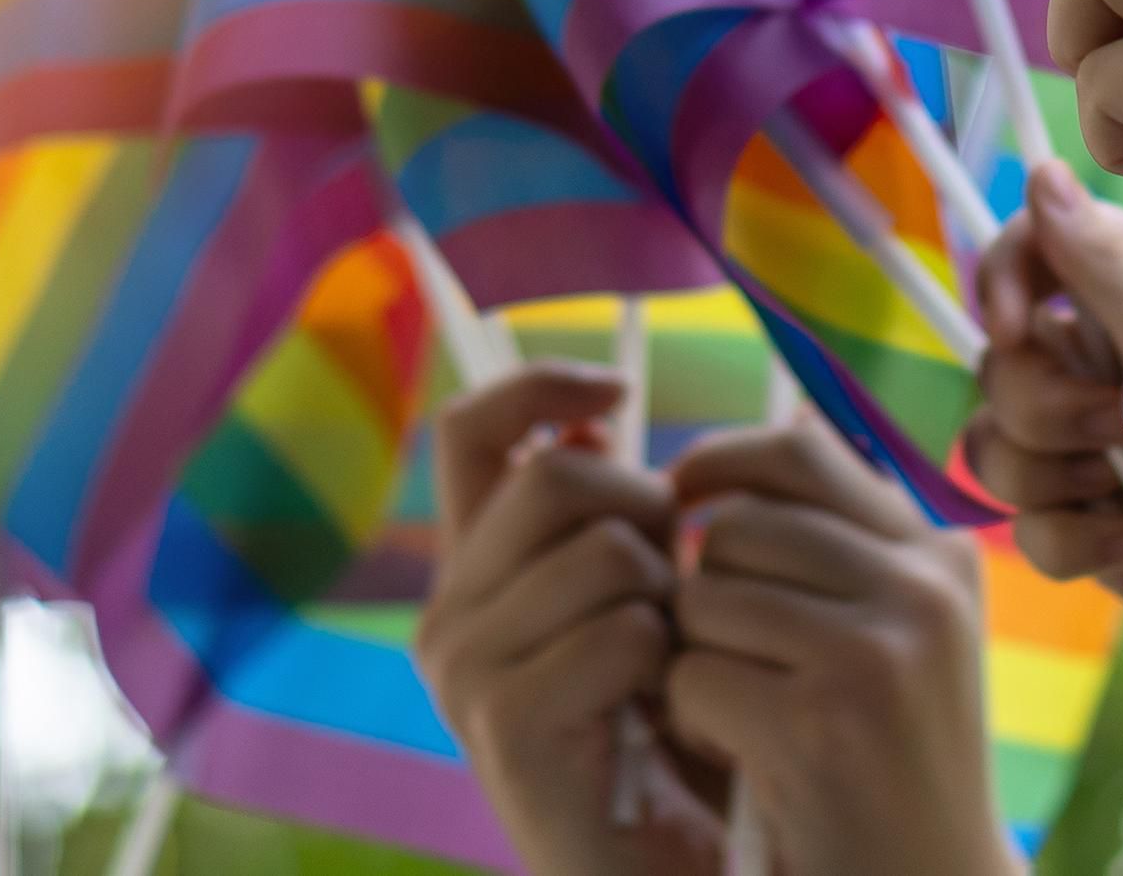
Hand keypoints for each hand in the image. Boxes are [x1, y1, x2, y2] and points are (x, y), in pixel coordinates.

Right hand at [418, 365, 717, 875]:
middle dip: (646, 508)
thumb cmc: (666, 739)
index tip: (620, 387)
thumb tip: (596, 409)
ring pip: (602, 550)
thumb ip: (603, 517)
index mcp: (472, 574)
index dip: (541, 382)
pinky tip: (668, 716)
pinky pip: (622, 633)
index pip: (470, 430)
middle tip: (675, 583)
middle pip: (556, 475)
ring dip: (668, 597)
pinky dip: (670, 666)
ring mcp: (466, 672)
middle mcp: (448, 615)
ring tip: (672, 665)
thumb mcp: (633, 603)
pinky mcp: (505, 726)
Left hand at [664, 417, 1008, 875]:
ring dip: (694, 660)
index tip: (684, 499)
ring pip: (704, 598)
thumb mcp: (892, 640)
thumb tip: (738, 450)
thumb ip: (836, 550)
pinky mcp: (824, 722)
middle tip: (730, 662)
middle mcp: (923, 590)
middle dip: (703, 591)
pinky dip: (693, 722)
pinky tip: (742, 761)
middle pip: (736, 525)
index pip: (800, 451)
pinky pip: (693, 674)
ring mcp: (879, 653)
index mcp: (939, 558)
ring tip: (743, 717)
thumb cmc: (889, 769)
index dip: (720, 463)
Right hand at [964, 161, 1122, 703]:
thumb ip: (1097, 262)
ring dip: (1053, 476)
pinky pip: (1028, 523)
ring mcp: (1103, 450)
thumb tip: (1042, 173)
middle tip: (1115, 429)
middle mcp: (1114, 367)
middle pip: (1001, 361)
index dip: (1005, 285)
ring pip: (1000, 444)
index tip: (1013, 326)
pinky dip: (1078, 540)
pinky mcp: (1097, 524)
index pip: (1032, 259)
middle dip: (1042, 407)